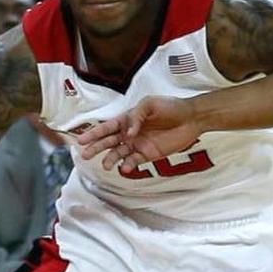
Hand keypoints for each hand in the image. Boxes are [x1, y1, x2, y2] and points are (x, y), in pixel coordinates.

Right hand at [77, 96, 202, 172]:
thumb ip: (136, 116)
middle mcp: (130, 133)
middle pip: (108, 142)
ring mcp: (138, 144)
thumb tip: (128, 133)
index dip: (94, 133)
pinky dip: (128, 165)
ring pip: (118, 153)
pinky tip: (125, 167)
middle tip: (85, 154)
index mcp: (127, 119)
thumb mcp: (150, 103)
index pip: (107, 127)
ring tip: (106, 165)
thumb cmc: (171, 107)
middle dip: (96, 148)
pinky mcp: (148, 154)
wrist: (191, 119)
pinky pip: (134, 161)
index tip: (81, 140)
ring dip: (111, 159)